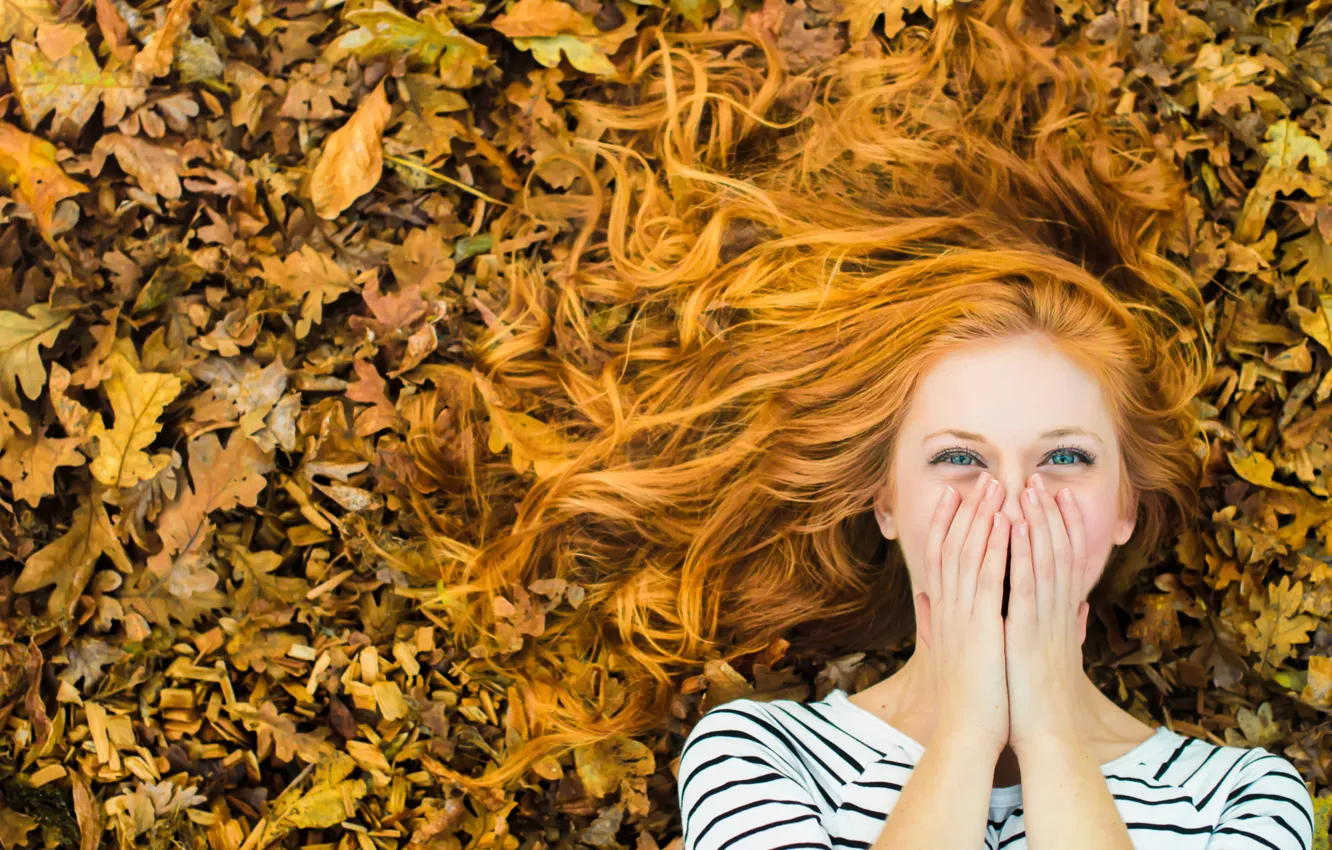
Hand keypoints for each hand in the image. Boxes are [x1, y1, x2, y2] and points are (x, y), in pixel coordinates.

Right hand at [914, 471, 1010, 751]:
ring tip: (996, 485)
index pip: (940, 557)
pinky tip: (1006, 521)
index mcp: (942, 613)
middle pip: (952, 546)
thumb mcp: (947, 653)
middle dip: (966, 509)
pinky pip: (988, 575)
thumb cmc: (965, 699)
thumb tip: (925, 601)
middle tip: (979, 477)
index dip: (945, 523)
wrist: (967, 732)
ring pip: (969, 553)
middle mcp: (947, 606)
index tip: (953, 495)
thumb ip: (936, 623)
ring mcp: (962, 613)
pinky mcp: (981, 624)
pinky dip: (996, 546)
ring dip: (983, 517)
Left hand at [1003, 472, 1089, 753]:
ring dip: (1038, 521)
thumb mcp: (1060, 658)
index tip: (1059, 496)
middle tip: (1044, 479)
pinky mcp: (1028, 630)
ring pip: (1045, 560)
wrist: (1049, 737)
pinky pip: (1025, 582)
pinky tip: (1015, 527)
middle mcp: (1058, 612)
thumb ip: (1069, 631)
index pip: (1065, 562)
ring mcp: (1045, 619)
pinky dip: (1022, 551)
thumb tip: (1080, 612)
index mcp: (1061, 617)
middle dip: (1051, 513)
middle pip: (1059, 552)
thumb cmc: (1046, 702)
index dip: (1064, 527)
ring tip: (1031, 488)